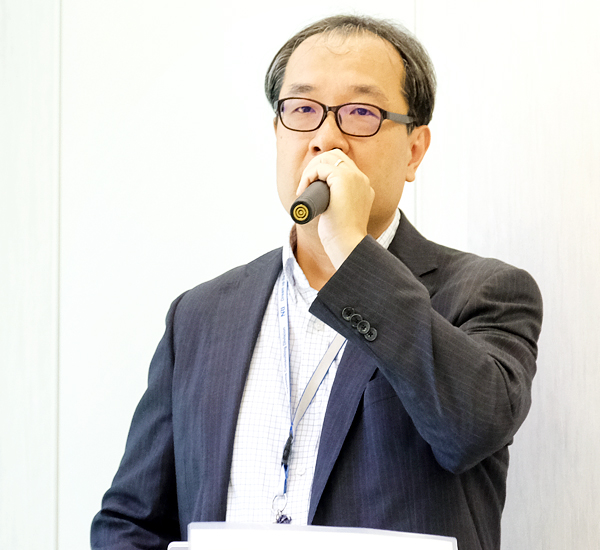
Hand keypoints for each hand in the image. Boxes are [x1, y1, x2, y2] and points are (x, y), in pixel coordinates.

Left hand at [296, 150, 373, 268]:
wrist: (348, 244)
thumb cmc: (342, 236)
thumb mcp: (341, 215)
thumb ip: (337, 205)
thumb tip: (323, 204)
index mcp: (363, 186)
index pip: (342, 164)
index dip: (323, 171)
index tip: (311, 188)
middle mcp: (361, 178)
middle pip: (335, 155)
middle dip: (315, 166)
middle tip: (305, 186)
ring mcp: (355, 177)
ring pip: (327, 158)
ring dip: (311, 170)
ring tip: (303, 188)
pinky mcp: (344, 179)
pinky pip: (321, 167)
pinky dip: (308, 175)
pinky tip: (303, 189)